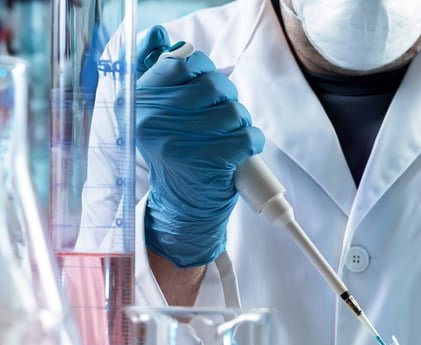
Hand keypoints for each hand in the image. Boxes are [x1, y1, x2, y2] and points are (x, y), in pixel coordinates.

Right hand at [135, 25, 264, 267]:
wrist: (181, 208)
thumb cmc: (174, 157)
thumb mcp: (152, 115)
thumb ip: (154, 72)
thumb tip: (159, 32)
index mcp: (139, 102)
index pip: (182, 63)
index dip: (204, 70)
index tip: (210, 86)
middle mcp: (154, 121)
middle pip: (213, 85)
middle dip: (228, 97)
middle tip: (225, 116)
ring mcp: (182, 142)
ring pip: (233, 111)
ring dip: (241, 122)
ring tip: (232, 136)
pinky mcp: (209, 161)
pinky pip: (247, 136)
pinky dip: (253, 141)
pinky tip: (244, 150)